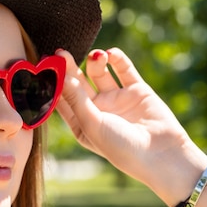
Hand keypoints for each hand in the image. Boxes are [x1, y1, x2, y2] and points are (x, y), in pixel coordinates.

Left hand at [55, 47, 205, 197]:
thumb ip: (76, 99)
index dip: (54, 82)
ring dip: (95, 62)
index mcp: (82, 123)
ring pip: (99, 73)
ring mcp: (116, 99)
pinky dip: (117, 59)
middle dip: (69, 67)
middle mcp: (97, 110)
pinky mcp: (136, 90)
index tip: (45, 65)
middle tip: (61, 51)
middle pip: (78, 83)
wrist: (161, 155)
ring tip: (97, 57)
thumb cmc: (120, 147)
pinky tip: (111, 53)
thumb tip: (60, 75)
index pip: (63, 99)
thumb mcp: (92, 124)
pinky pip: (123, 69)